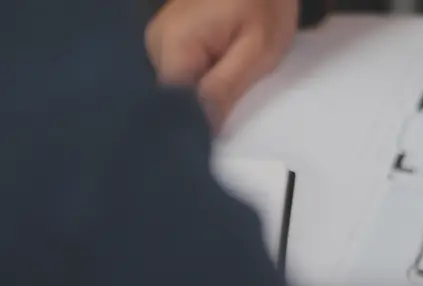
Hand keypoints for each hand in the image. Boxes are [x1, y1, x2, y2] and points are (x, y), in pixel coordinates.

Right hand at [144, 0, 297, 128]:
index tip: (216, 136)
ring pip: (178, 87)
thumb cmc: (266, 3)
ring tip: (233, 82)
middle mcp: (156, 42)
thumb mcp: (256, 51)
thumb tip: (205, 129)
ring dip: (204, 94)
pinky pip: (184, 72)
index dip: (194, 124)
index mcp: (173, 43)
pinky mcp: (173, 39)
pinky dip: (203, 79)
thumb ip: (225, 89)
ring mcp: (161, 39)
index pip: (170, 104)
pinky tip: (223, 74)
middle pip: (172, 96)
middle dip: (201, 108)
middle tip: (234, 105)